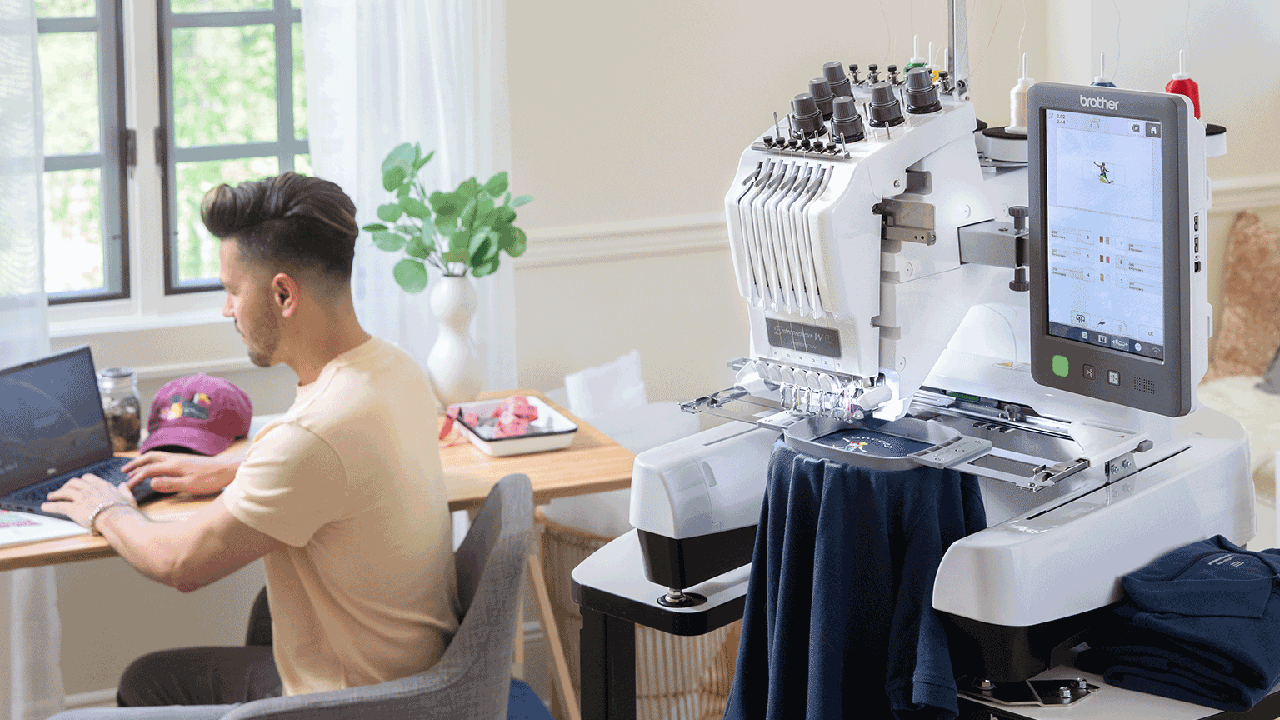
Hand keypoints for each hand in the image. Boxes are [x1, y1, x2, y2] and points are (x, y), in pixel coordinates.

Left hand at [42, 474, 136, 531]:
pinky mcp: (74, 508)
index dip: (83, 481)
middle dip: (67, 485)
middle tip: (63, 489)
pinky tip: (45, 507)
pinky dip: (50, 506)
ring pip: (65, 492)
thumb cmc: (124, 511)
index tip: (80, 483)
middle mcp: (90, 489)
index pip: (89, 478)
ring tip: (51, 496)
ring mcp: (81, 498)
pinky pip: (59, 505)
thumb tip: (123, 486)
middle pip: (74, 482)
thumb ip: (124, 490)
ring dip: (56, 494)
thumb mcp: (128, 498)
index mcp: (103, 486)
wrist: (117, 518)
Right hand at [122, 451, 239, 495]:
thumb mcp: (190, 486)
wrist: (228, 469)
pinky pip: (164, 458)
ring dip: (144, 461)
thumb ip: (170, 484)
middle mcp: (175, 459)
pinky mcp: (186, 460)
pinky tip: (156, 467)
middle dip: (135, 464)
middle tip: (124, 471)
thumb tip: (150, 483)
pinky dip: (153, 461)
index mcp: (174, 465)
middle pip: (150, 458)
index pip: (148, 470)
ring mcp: (181, 458)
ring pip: (157, 456)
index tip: (126, 487)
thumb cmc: (211, 479)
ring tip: (135, 468)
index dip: (136, 478)